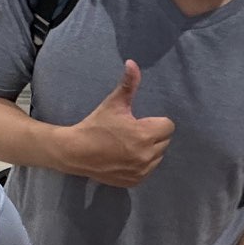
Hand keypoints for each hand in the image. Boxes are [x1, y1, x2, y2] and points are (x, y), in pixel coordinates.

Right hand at [63, 60, 175, 187]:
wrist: (75, 152)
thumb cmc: (95, 125)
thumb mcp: (113, 103)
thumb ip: (128, 84)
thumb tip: (133, 63)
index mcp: (145, 134)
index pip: (168, 126)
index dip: (155, 121)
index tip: (139, 121)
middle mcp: (147, 155)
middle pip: (164, 141)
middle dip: (153, 135)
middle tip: (132, 132)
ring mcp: (141, 171)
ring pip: (158, 157)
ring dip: (149, 150)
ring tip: (129, 145)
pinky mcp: (135, 181)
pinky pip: (148, 170)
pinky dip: (141, 164)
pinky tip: (126, 157)